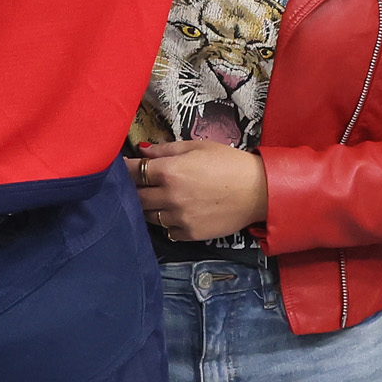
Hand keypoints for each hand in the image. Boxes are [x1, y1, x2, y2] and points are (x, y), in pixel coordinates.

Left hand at [131, 140, 268, 239]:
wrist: (258, 191)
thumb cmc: (229, 163)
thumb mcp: (198, 147)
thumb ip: (166, 150)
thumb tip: (143, 151)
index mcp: (169, 171)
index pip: (132, 171)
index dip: (125, 169)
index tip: (123, 167)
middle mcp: (169, 197)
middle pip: (135, 196)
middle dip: (133, 189)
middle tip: (137, 184)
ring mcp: (178, 218)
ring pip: (148, 215)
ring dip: (148, 207)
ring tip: (156, 198)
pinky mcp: (189, 234)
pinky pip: (167, 231)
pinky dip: (167, 223)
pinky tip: (175, 213)